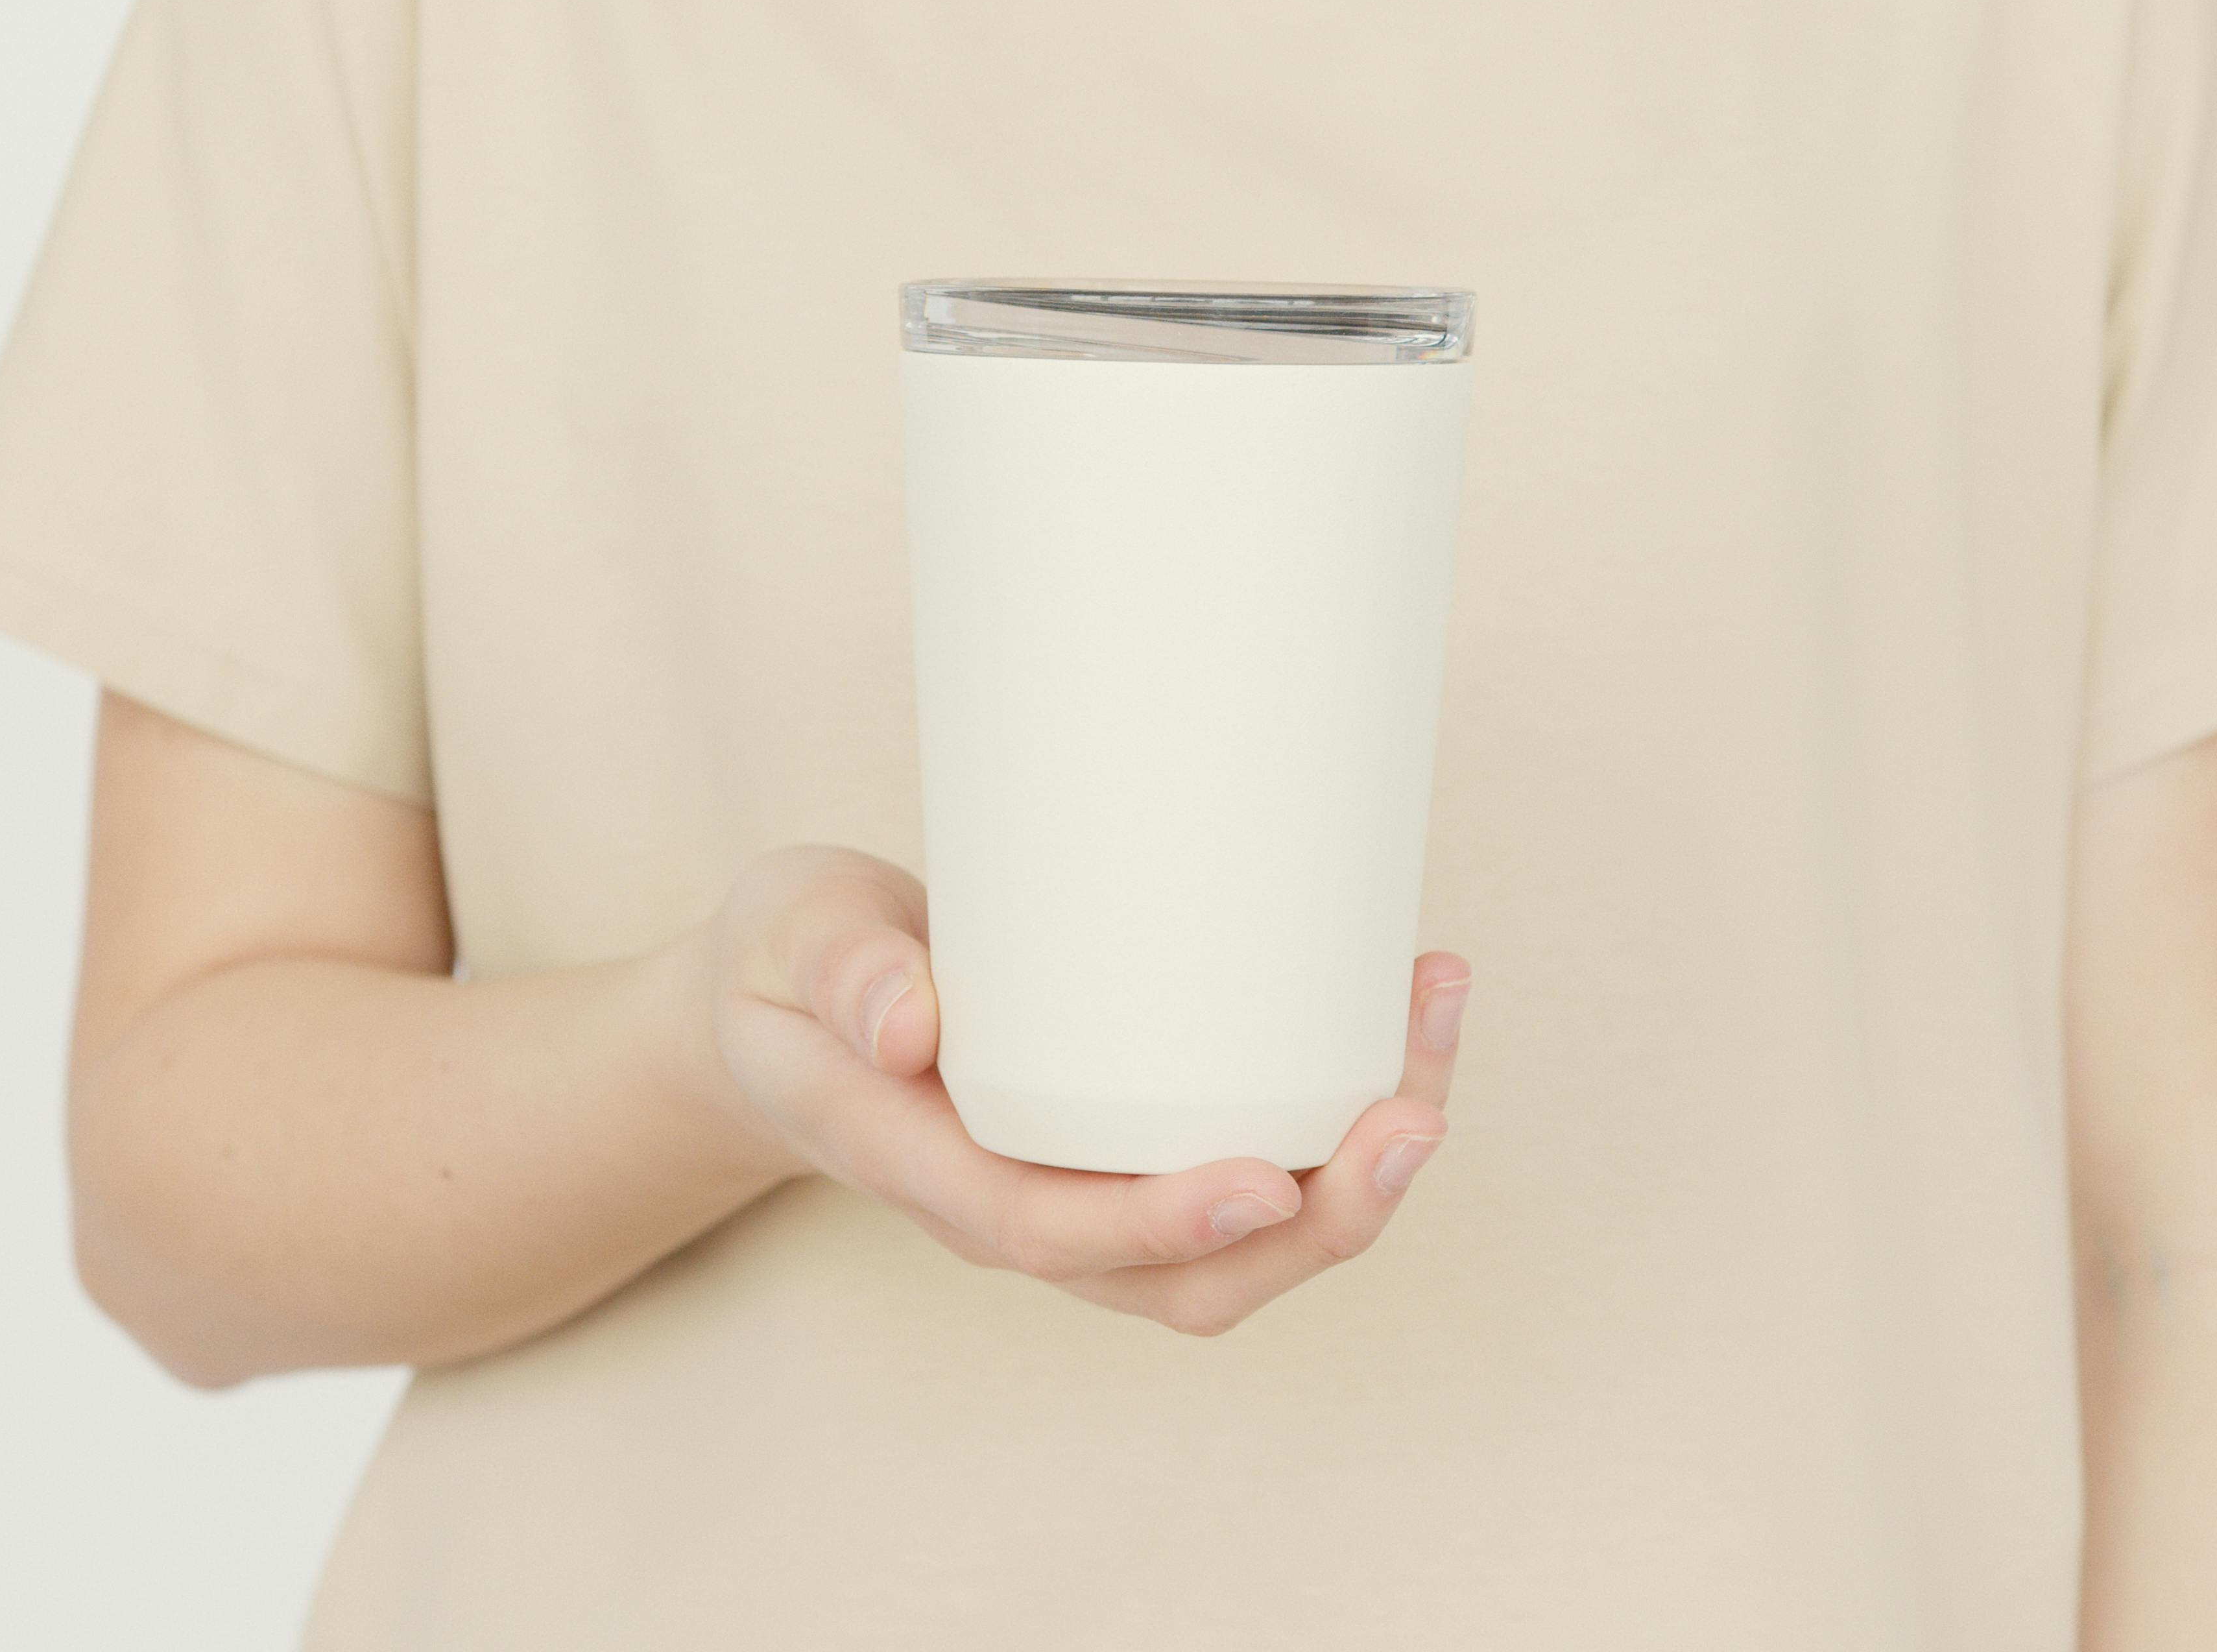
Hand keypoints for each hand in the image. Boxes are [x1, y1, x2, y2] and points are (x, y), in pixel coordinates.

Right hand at [694, 843, 1463, 1335]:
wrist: (784, 1007)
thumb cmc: (790, 969)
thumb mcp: (789, 937)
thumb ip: (843, 970)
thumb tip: (911, 1022)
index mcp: (931, 1171)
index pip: (1054, 1235)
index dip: (1167, 1223)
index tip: (1269, 1177)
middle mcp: (1023, 1208)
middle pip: (1189, 1279)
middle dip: (1322, 1220)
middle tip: (1416, 1113)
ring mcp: (1089, 1190)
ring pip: (1244, 1242)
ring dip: (1361, 1170)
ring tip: (1432, 1024)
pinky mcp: (1134, 1146)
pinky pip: (1252, 1170)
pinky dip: (1340, 1116)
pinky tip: (1397, 1012)